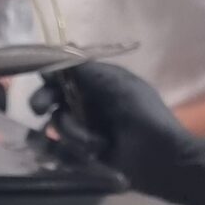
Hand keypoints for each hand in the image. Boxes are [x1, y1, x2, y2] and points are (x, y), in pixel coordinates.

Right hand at [36, 60, 204, 204]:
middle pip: (51, 100)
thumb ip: (88, 70)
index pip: (62, 75)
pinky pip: (60, 153)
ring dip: (72, 134)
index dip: (48, 75)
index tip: (42, 78)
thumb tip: (63, 46)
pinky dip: (69, 154)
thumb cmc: (145, 115)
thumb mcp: (119, 85)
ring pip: (56, 127)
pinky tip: (86, 156)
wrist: (163, 158)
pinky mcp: (82, 157)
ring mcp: (83, 132)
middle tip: (40, 109)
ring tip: (96, 144)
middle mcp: (86, 105)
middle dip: (44, 102)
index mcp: (96, 85)